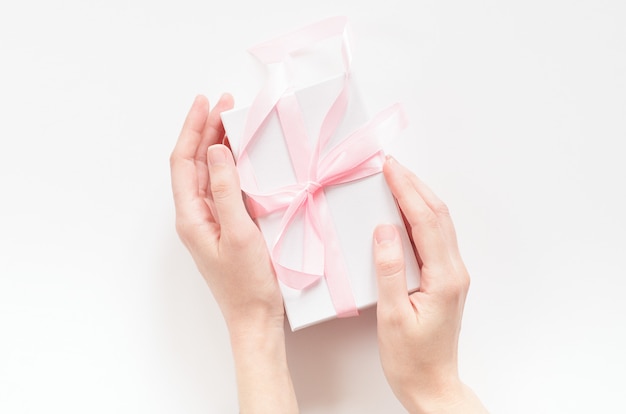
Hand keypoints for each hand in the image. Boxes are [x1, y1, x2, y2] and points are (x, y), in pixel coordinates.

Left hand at [170, 94, 282, 331]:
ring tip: (232, 121)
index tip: (205, 102)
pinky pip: (222, 188)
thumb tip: (216, 152)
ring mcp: (210, 221)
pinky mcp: (225, 226)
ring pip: (208, 174)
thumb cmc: (248, 284)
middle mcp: (195, 216)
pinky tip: (241, 156)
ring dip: (217, 146)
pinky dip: (230, 166)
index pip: (184, 162)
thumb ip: (226, 191)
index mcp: (191, 216)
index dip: (192, 129)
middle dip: (205, 131)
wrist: (254, 319)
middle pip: (194, 164)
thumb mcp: (240, 233)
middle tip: (224, 104)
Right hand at [373, 157, 487, 412]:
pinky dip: (419, 216)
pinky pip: (434, 238)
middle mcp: (454, 271)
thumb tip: (384, 230)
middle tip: (391, 165)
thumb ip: (389, 270)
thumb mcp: (392, 316)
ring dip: (419, 197)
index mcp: (443, 278)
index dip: (407, 190)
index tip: (389, 168)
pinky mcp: (444, 280)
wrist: (432, 384)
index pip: (425, 221)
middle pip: (437, 215)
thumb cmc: (411, 358)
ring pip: (438, 224)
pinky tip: (404, 212)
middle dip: (414, 185)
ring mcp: (452, 275)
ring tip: (396, 179)